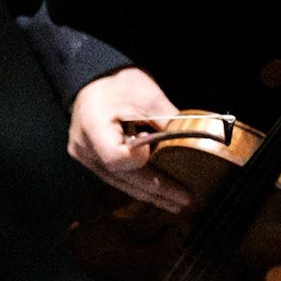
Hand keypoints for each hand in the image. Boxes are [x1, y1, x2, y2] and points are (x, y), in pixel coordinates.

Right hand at [67, 67, 189, 213]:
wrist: (94, 78)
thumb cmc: (119, 83)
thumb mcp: (148, 96)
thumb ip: (168, 122)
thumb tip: (196, 142)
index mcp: (93, 126)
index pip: (117, 158)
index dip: (140, 160)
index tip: (155, 151)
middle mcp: (84, 147)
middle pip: (122, 177)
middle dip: (156, 190)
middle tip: (183, 199)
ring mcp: (85, 156)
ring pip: (119, 182)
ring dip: (148, 193)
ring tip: (174, 202)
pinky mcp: (90, 160)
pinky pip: (115, 176)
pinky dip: (136, 183)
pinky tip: (155, 192)